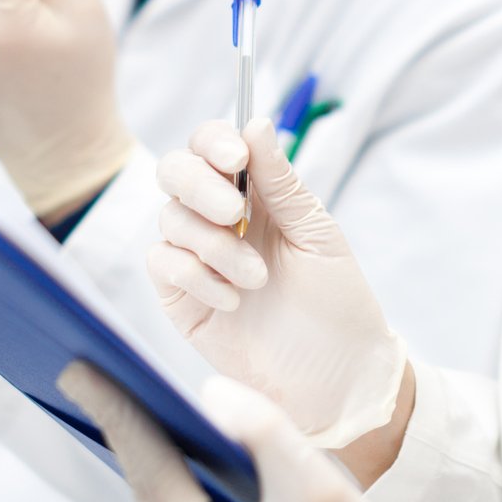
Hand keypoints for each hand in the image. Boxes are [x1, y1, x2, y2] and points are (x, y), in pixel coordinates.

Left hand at [59, 363, 409, 501]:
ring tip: (149, 421)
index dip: (116, 412)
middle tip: (109, 382)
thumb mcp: (319, 486)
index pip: (149, 473)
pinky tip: (190, 481)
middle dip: (139, 443)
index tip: (80, 368)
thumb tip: (208, 397)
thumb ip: (263, 429)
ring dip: (166, 483)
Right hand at [149, 118, 406, 452]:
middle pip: (175, 172)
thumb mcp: (317, 235)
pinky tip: (232, 301)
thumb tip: (255, 122)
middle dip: (199, 184)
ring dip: (214, 244)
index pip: (212, 147)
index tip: (234, 154)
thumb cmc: (338, 305)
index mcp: (256, 195)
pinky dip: (195, 276)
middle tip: (234, 211)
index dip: (213, 141)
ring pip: (170, 220)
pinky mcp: (181, 301)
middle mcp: (220, 221)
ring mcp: (197, 260)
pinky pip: (162, 266)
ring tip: (256, 279)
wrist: (338, 380)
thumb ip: (281, 182)